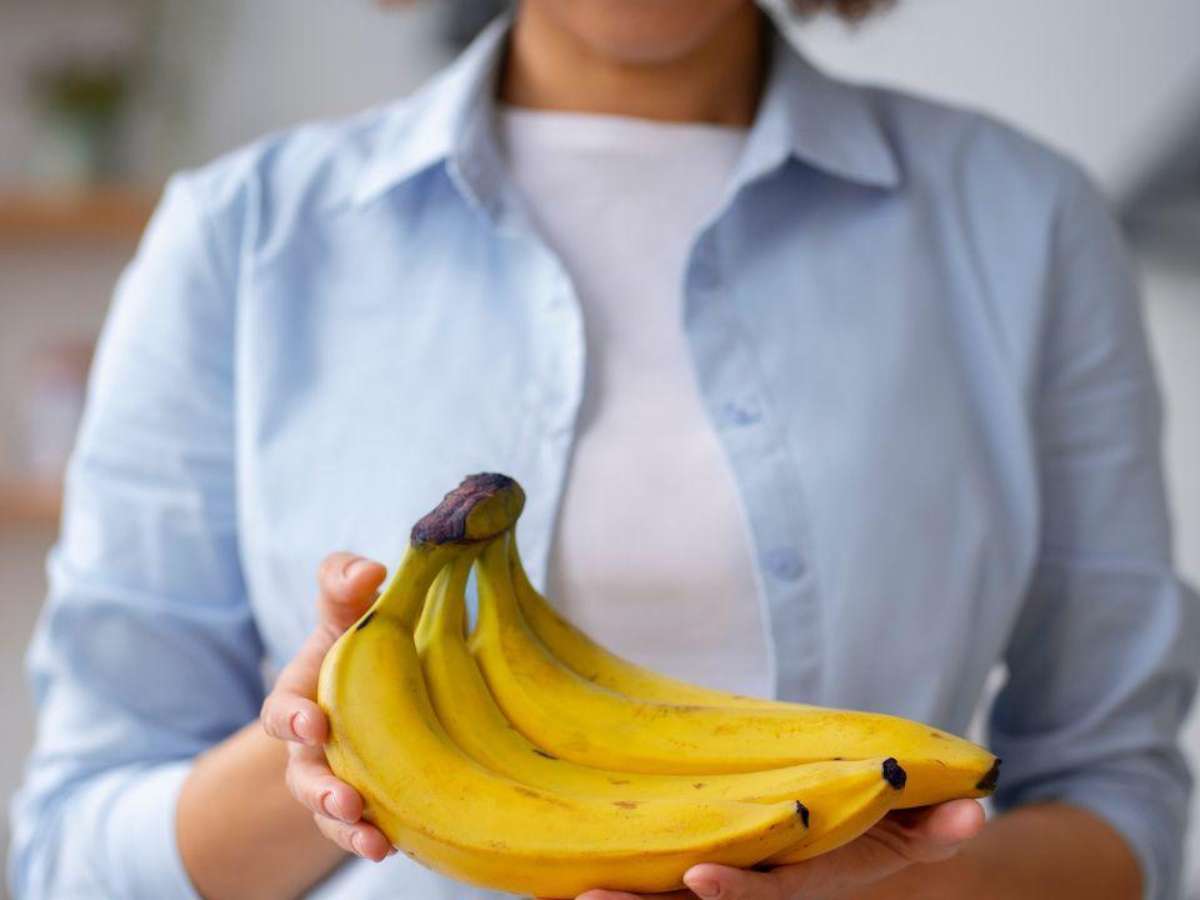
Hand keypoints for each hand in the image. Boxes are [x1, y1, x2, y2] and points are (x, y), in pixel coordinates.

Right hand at [260, 552, 393, 861]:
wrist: (376, 688)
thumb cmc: (356, 644)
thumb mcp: (348, 611)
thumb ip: (343, 583)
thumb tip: (368, 569)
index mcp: (302, 700)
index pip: (284, 713)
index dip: (293, 720)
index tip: (313, 724)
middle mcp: (313, 749)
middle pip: (304, 777)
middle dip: (320, 790)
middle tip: (344, 799)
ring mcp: (337, 781)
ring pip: (331, 814)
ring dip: (347, 827)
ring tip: (371, 840)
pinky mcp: (369, 806)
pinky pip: (364, 831)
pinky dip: (375, 840)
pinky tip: (394, 847)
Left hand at [574, 799, 985, 899]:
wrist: (851, 849)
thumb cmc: (878, 834)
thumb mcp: (912, 832)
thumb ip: (939, 825)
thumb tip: (975, 806)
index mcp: (801, 885)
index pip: (766, 897)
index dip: (736, 893)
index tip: (699, 877)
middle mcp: (756, 891)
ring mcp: (724, 882)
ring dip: (617, 897)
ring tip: (559, 887)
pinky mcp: (696, 863)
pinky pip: (652, 876)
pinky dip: (618, 876)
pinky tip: (563, 870)